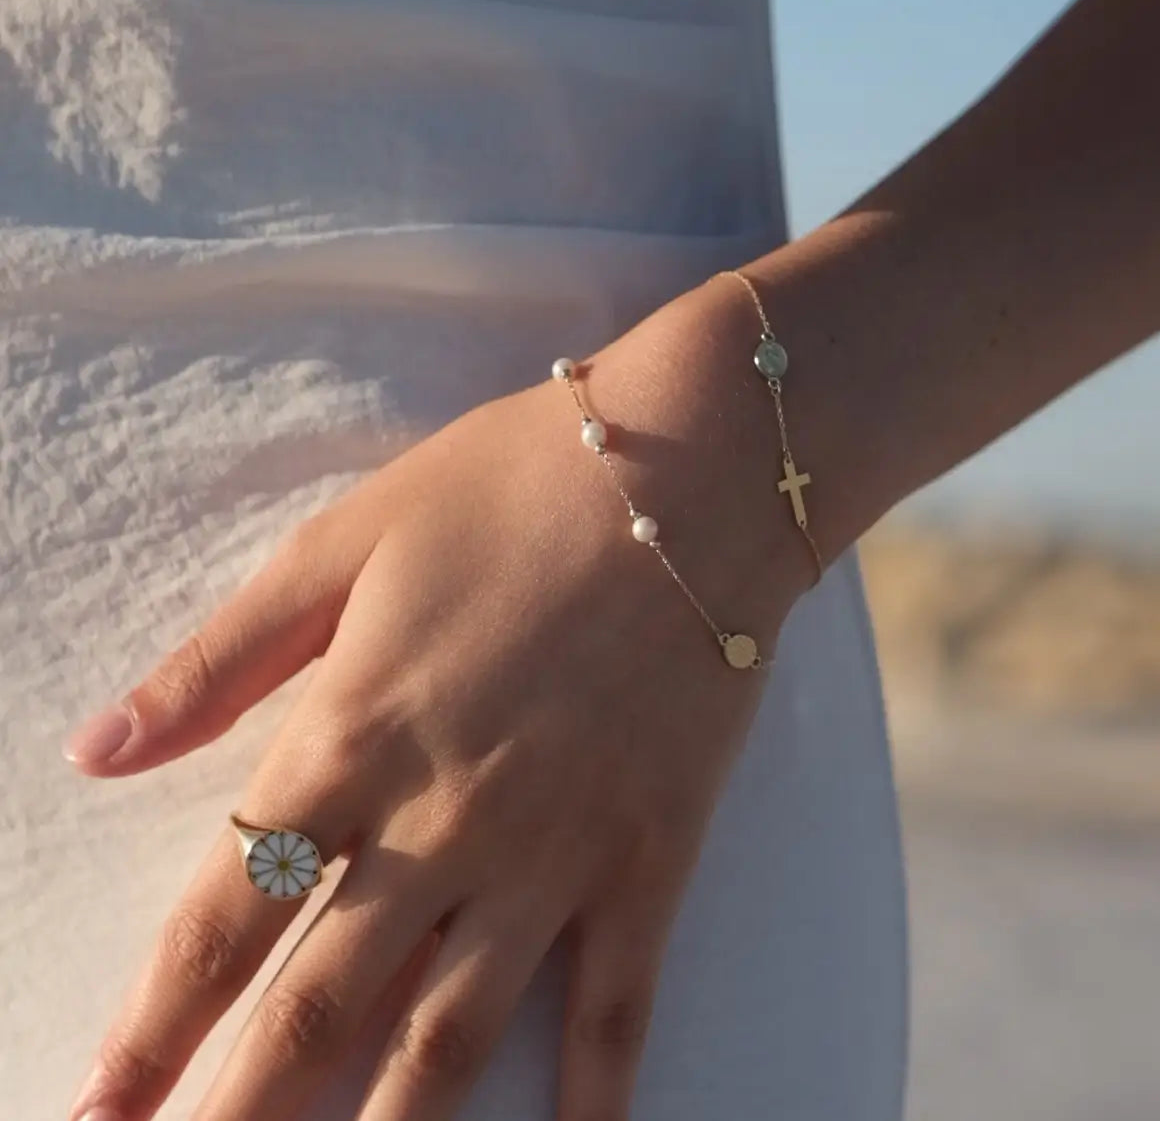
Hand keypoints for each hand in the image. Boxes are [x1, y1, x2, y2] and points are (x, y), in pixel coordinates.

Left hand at [64, 276, 810, 1120]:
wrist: (692, 471)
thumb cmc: (512, 487)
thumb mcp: (345, 541)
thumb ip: (222, 656)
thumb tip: (98, 748)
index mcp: (353, 740)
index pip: (221, 918)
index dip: (149, 1027)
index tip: (97, 1106)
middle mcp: (442, 826)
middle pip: (313, 1011)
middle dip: (233, 1114)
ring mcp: (553, 855)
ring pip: (446, 1042)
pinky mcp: (650, 858)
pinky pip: (615, 1006)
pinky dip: (592, 1099)